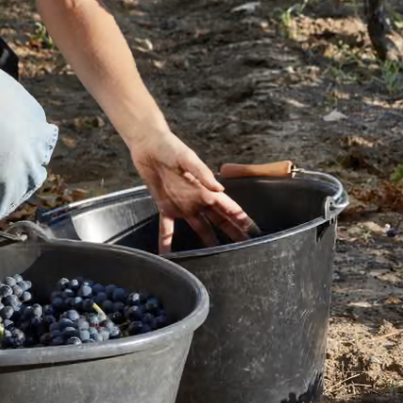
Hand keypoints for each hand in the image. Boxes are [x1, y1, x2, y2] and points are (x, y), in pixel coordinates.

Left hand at [130, 134, 255, 253]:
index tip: (254, 232)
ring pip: (199, 228)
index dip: (242, 219)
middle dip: (232, 233)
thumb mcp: (187, 157)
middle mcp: (198, 200)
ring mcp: (182, 205)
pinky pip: (167, 228)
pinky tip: (167, 254)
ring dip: (207, 241)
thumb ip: (203, 173)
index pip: (229, 208)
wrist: (148, 145)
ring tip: (215, 257)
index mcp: (207, 189)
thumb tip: (220, 189)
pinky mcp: (165, 207)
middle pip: (219, 221)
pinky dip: (166, 242)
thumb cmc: (170, 147)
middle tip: (243, 248)